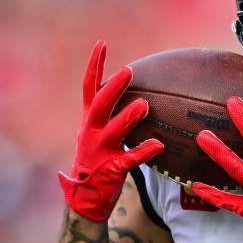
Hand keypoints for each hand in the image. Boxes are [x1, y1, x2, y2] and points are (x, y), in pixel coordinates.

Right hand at [59, 41, 163, 221]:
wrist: (83, 199)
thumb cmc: (96, 162)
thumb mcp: (97, 134)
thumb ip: (111, 114)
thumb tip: (136, 92)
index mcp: (88, 121)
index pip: (89, 87)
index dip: (94, 65)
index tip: (101, 43)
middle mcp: (91, 133)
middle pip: (99, 105)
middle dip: (112, 88)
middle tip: (128, 71)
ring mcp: (99, 151)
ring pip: (113, 131)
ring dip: (128, 117)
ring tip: (144, 105)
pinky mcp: (111, 170)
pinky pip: (129, 159)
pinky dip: (144, 151)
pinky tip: (158, 144)